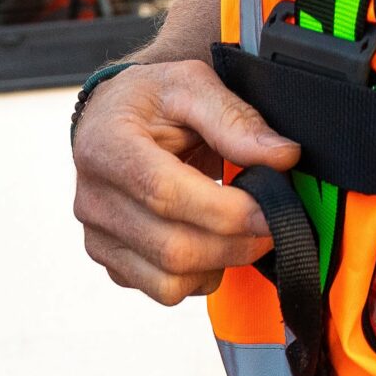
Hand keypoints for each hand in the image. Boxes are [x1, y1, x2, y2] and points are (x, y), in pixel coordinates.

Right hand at [73, 59, 298, 303]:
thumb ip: (236, 119)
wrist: (113, 118)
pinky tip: (208, 241)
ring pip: (169, 281)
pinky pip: (163, 291)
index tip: (270, 210)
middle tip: (271, 224)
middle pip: (172, 248)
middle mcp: (93, 198)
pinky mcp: (110, 261)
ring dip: (220, 264)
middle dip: (234, 244)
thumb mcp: (192, 85)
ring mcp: (98, 236)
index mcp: (106, 146)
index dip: (225, 211)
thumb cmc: (152, 100)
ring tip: (238, 230)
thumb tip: (282, 157)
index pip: (164, 194)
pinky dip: (199, 276)